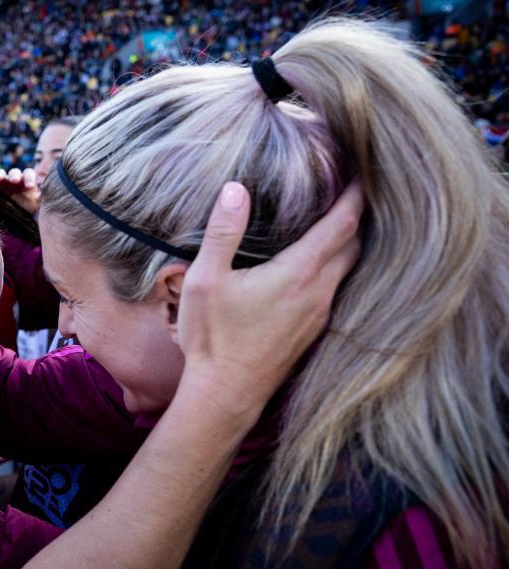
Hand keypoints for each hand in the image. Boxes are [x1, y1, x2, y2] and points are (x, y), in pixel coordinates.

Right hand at [0, 168, 40, 213]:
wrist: (18, 216)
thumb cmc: (31, 209)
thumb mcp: (40, 205)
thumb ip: (44, 200)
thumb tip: (53, 199)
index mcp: (27, 181)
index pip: (29, 174)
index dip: (29, 178)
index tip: (30, 186)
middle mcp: (15, 180)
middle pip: (14, 172)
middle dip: (14, 175)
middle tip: (14, 181)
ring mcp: (3, 183)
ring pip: (1, 175)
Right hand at [176, 180, 362, 425]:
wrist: (225, 395)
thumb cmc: (213, 338)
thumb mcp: (205, 279)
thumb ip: (222, 232)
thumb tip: (235, 189)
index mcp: (299, 273)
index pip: (344, 224)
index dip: (356, 195)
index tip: (362, 173)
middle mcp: (319, 292)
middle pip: (355, 244)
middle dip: (356, 215)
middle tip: (350, 191)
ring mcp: (319, 315)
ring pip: (348, 269)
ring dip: (347, 243)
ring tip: (335, 222)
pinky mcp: (312, 332)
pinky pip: (335, 289)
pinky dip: (334, 268)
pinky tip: (313, 267)